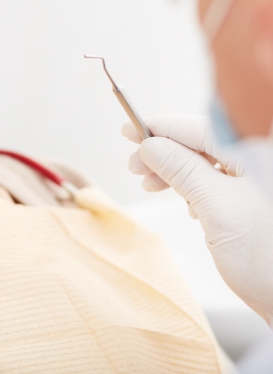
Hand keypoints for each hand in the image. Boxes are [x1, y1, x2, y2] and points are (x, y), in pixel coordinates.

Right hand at [123, 114, 272, 323]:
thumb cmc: (267, 259)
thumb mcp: (217, 208)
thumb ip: (182, 170)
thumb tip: (150, 145)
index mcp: (256, 152)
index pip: (199, 128)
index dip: (159, 128)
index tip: (129, 131)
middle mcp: (257, 159)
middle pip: (200, 142)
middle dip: (163, 152)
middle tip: (134, 167)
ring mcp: (256, 178)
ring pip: (203, 160)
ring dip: (172, 169)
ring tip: (150, 184)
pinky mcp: (252, 196)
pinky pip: (213, 177)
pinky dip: (190, 183)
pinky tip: (181, 198)